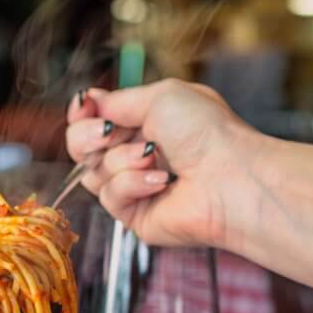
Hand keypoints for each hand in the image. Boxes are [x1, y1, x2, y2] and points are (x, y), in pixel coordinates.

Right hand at [65, 78, 263, 250]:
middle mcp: (136, 154)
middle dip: (89, 136)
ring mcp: (134, 186)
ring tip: (153, 157)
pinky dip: (133, 184)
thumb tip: (88, 101)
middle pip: (82, 147)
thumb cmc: (207, 134)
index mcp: (145, 123)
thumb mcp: (160, 97)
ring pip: (93, 172)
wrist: (229, 177)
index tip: (84, 106)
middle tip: (108, 133)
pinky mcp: (134, 215)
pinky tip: (160, 182)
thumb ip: (117, 100)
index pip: (94, 118)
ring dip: (121, 159)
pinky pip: (110, 197)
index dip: (82, 113)